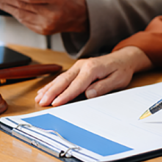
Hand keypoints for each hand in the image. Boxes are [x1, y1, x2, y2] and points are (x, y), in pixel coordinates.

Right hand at [35, 46, 152, 106]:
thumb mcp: (117, 80)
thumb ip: (102, 87)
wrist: (123, 58)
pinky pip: (62, 77)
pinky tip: (44, 91)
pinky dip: (52, 84)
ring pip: (60, 78)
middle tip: (41, 102)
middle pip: (64, 81)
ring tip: (38, 98)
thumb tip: (88, 94)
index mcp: (92, 68)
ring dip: (49, 89)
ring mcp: (78, 66)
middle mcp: (82, 65)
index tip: (56, 103)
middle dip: (51, 92)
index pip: (76, 85)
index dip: (65, 95)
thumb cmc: (121, 70)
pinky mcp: (76, 68)